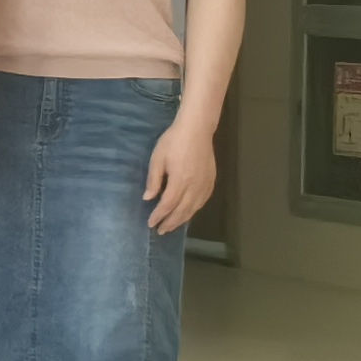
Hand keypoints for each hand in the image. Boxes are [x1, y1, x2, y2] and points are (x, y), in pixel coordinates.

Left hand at [145, 116, 217, 234]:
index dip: (159, 216)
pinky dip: (195, 210)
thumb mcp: (157, 158)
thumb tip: (148, 198)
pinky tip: (188, 213)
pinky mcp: (212, 180)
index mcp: (180, 180)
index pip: (168, 204)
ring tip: (172, 226)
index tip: (151, 223)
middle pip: (183, 210)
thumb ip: (154, 180)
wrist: (197, 129)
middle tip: (160, 231)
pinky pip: (203, 201)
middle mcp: (195, 185)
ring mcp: (205, 184)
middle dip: (171, 222)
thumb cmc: (173, 141)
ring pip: (194, 208)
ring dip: (183, 219)